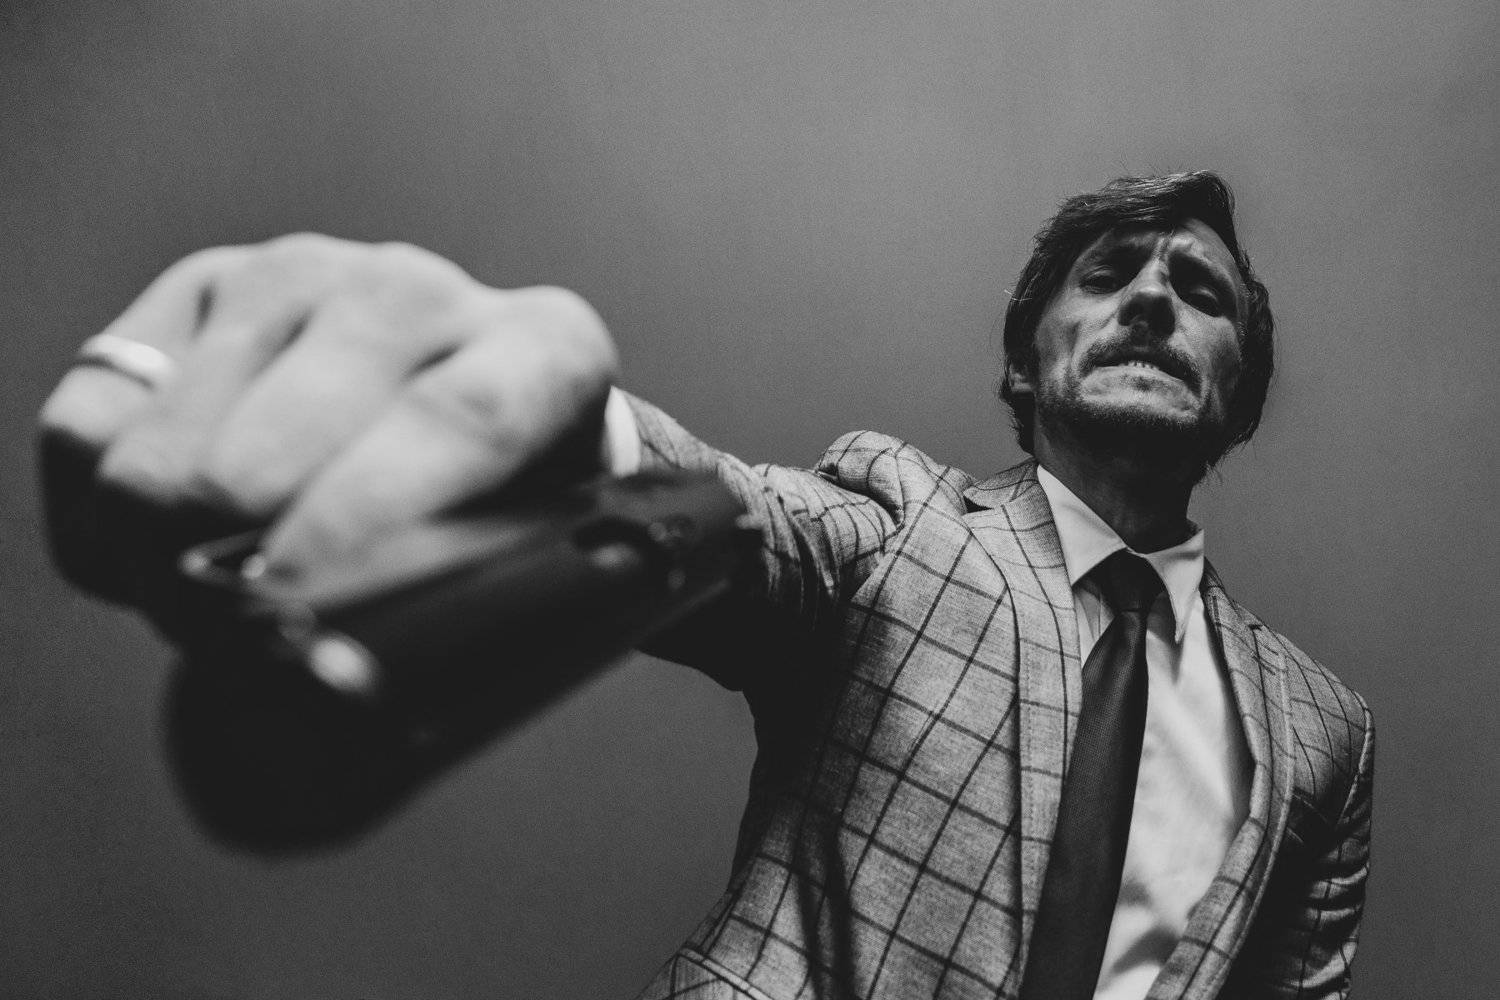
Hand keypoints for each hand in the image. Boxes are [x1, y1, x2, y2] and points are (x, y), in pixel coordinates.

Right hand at [39, 233, 617, 621]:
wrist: (462, 424)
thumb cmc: (496, 514)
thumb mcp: (518, 567)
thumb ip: (462, 616)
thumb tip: (333, 682)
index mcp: (545, 354)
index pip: (461, 421)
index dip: (365, 524)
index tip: (302, 603)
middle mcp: (418, 294)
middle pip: (268, 459)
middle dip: (227, 592)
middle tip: (239, 653)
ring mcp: (302, 277)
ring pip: (163, 465)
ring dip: (161, 570)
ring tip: (215, 601)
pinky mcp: (198, 288)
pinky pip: (85, 434)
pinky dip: (101, 531)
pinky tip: (166, 548)